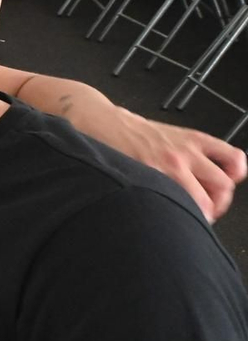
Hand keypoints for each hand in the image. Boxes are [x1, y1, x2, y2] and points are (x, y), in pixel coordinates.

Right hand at [114, 113, 245, 219]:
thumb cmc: (133, 132)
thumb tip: (204, 176)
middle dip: (220, 202)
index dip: (234, 178)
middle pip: (223, 185)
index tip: (226, 186)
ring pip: (204, 200)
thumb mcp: (171, 133)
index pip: (234, 160)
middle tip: (209, 209)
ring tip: (191, 216)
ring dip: (203, 213)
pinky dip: (179, 213)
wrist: (106, 124)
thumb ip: (191, 151)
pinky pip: (177, 203)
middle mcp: (187, 153)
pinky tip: (172, 213)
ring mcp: (171, 168)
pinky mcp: (152, 178)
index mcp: (195, 140)